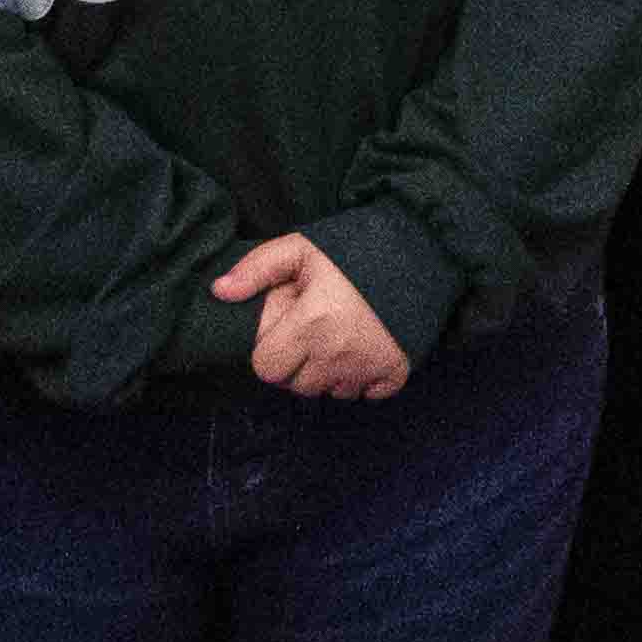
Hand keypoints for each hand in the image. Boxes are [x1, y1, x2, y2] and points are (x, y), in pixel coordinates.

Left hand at [216, 231, 413, 401]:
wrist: (423, 247)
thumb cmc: (356, 247)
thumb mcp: (302, 248)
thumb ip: (257, 268)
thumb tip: (218, 292)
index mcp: (309, 325)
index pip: (267, 369)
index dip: (271, 351)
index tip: (288, 329)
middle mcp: (337, 353)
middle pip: (298, 386)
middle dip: (299, 365)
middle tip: (315, 332)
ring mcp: (368, 366)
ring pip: (331, 392)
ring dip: (330, 374)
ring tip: (342, 338)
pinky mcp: (396, 370)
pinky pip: (367, 394)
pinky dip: (364, 380)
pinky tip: (366, 350)